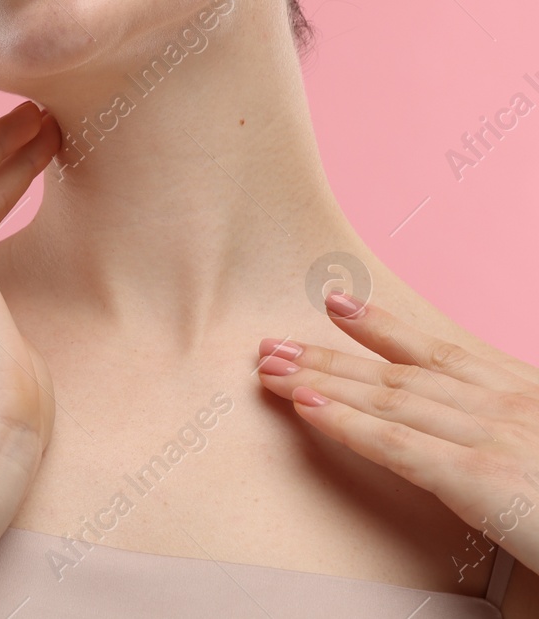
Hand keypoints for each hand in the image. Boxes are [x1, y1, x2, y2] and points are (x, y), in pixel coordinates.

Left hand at [256, 292, 538, 575]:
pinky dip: (345, 422)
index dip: (383, 328)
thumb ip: (513, 439)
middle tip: (272, 342)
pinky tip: (305, 407)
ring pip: (386, 399)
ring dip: (320, 380)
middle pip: (398, 374)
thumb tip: (478, 444)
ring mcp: (492, 438)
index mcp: (525, 397)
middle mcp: (505, 406)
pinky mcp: (480, 478)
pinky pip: (396, 444)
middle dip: (328, 356)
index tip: (339, 304)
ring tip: (270, 368)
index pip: (440, 353)